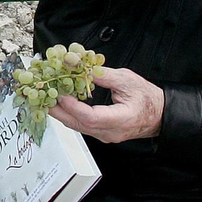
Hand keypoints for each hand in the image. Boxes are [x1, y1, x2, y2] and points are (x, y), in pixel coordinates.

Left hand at [49, 67, 163, 143]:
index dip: (73, 107)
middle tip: (41, 96)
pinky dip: (69, 114)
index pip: (91, 118)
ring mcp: (105, 135)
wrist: (159, 114)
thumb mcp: (127, 80)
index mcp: (121, 120)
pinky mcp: (102, 133)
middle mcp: (111, 132)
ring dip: (60, 112)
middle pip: (78, 125)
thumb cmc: (147, 97)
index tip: (60, 93)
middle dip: (57, 110)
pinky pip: (82, 126)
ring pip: (78, 127)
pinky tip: (61, 103)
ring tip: (46, 97)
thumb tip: (80, 66)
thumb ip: (103, 75)